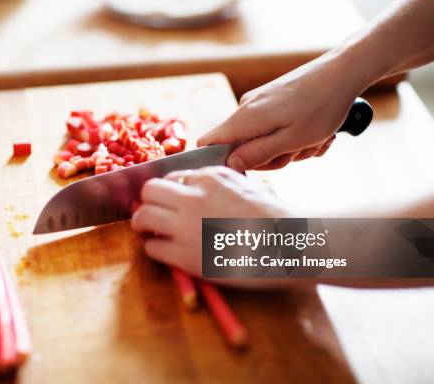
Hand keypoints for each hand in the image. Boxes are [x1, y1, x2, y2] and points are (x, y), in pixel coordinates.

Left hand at [131, 166, 290, 274]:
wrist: (291, 246)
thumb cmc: (273, 218)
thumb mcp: (245, 186)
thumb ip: (216, 183)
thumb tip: (190, 186)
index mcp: (209, 178)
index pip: (171, 178)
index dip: (170, 193)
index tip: (173, 205)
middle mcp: (193, 197)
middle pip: (150, 191)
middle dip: (149, 203)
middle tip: (154, 215)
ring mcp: (188, 226)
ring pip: (143, 217)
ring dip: (144, 225)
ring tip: (153, 233)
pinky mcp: (186, 256)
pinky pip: (152, 248)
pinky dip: (155, 250)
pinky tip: (169, 253)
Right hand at [198, 54, 359, 170]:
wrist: (342, 72)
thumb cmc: (321, 106)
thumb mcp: (292, 140)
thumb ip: (258, 154)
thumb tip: (231, 164)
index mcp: (245, 118)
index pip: (209, 143)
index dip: (221, 162)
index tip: (250, 168)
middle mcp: (246, 108)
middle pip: (241, 148)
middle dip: (271, 157)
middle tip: (298, 150)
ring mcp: (259, 103)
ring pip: (263, 140)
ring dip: (289, 147)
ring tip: (313, 138)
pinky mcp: (271, 100)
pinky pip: (274, 128)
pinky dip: (294, 135)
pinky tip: (314, 131)